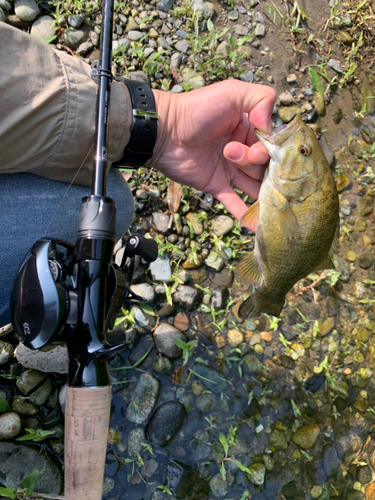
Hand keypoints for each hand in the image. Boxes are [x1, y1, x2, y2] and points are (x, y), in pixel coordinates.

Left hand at [149, 80, 275, 219]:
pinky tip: (254, 226)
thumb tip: (272, 126)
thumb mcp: (233, 92)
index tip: (259, 147)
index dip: (270, 148)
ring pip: (254, 184)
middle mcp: (243, 149)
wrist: (164, 132)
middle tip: (233, 154)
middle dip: (255, 163)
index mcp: (250, 127)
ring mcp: (230, 169)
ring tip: (270, 199)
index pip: (273, 144)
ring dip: (261, 191)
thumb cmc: (197, 109)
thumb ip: (261, 98)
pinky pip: (234, 201)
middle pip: (265, 165)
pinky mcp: (216, 185)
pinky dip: (244, 214)